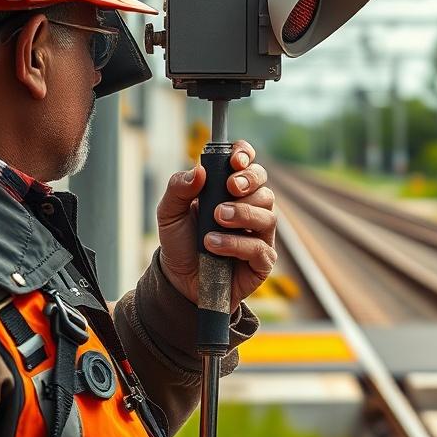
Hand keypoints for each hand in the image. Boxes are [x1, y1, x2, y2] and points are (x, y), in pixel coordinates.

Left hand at [156, 140, 276, 311]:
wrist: (179, 281)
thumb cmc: (180, 243)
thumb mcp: (169, 213)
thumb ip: (178, 188)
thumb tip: (199, 171)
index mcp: (229, 190)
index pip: (246, 163)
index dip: (245, 155)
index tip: (234, 160)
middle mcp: (249, 208)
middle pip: (264, 185)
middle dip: (250, 181)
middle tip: (230, 188)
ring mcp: (259, 234)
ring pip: (267, 214)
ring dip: (242, 213)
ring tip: (216, 220)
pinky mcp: (262, 260)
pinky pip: (260, 247)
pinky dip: (237, 243)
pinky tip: (214, 245)